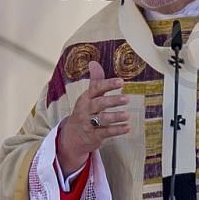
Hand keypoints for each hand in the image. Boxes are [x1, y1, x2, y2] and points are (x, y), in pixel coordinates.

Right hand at [57, 61, 129, 175]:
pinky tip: (127, 127)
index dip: (108, 85)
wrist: (71, 137)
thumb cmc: (84, 112)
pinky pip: (105, 133)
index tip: (121, 82)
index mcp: (86, 98)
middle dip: (112, 101)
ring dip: (115, 117)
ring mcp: (89, 124)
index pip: (96, 89)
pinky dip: (117, 130)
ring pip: (102, 119)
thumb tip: (93, 62)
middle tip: (126, 98)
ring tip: (127, 115)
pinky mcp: (94, 136)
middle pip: (99, 104)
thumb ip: (95, 81)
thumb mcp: (88, 96)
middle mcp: (86, 110)